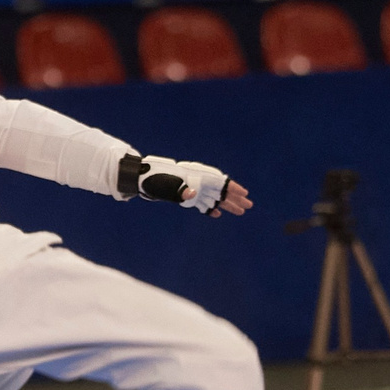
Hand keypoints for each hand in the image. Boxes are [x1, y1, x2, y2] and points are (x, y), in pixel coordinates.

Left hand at [134, 156, 249, 216]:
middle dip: (235, 198)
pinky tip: (217, 214)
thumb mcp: (167, 185)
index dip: (233, 188)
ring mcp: (191, 189)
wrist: (140, 179)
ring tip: (240, 212)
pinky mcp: (184, 196)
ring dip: (226, 205)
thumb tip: (194, 195)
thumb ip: (181, 191)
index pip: (220, 182)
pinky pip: (201, 203)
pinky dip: (209, 208)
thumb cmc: (154, 180)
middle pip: (220, 190)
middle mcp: (196, 182)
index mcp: (196, 176)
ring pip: (213, 197)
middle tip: (249, 206)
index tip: (245, 194)